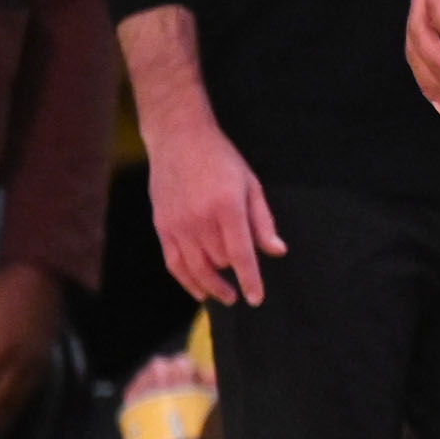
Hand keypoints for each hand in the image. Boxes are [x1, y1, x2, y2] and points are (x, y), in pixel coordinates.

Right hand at [148, 115, 285, 304]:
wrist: (178, 139)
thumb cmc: (221, 160)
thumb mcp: (251, 185)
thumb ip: (263, 221)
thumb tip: (277, 251)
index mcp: (227, 208)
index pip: (241, 255)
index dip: (250, 280)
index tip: (256, 299)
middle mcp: (200, 220)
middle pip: (220, 262)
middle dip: (233, 271)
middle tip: (242, 274)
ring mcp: (177, 225)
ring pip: (195, 268)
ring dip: (211, 286)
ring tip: (225, 296)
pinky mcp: (162, 227)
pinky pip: (174, 263)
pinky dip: (186, 281)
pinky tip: (199, 291)